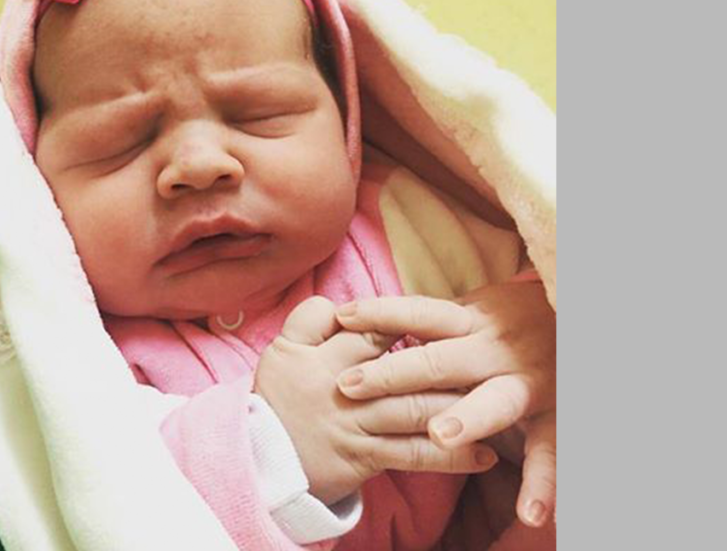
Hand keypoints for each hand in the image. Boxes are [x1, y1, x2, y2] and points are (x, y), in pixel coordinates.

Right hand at [254, 296, 498, 505]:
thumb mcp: (282, 349)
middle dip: (447, 364)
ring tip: (500, 403)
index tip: (445, 320)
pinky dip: (449, 455)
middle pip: (404, 369)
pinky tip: (482, 454)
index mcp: (324, 354)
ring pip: (414, 410)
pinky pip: (413, 456)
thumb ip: (309, 318)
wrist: (261, 457)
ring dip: (460, 408)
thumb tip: (341, 304)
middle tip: (487, 356)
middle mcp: (343, 387)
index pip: (375, 328)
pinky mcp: (364, 458)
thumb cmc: (278, 398)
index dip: (410, 322)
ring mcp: (356, 425)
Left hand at [333, 282, 555, 526]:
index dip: (382, 314)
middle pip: (440, 361)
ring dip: (468, 417)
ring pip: (495, 401)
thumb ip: (434, 321)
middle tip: (350, 385)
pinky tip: (529, 514)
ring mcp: (528, 383)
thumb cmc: (520, 318)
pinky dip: (543, 483)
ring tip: (440, 436)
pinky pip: (550, 452)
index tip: (342, 315)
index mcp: (474, 321)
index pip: (421, 313)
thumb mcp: (478, 309)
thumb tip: (368, 319)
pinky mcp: (557, 417)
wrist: (585, 321)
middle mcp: (498, 349)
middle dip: (394, 373)